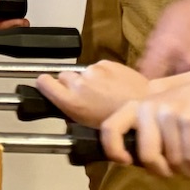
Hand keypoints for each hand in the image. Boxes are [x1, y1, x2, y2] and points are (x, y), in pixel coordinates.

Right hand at [35, 59, 152, 127]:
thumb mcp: (88, 126)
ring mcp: (93, 71)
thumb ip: (71, 112)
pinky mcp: (107, 63)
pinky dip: (103, 74)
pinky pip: (98, 66)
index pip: (43, 82)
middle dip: (71, 84)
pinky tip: (113, 85)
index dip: (45, 84)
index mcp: (70, 101)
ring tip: (104, 92)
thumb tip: (65, 107)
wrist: (145, 108)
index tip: (47, 85)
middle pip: (63, 76)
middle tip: (85, 96)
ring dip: (89, 79)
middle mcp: (79, 83)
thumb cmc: (120, 122)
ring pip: (82, 71)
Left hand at [98, 80, 189, 177]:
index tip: (127, 162)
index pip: (111, 128)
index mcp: (137, 107)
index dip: (113, 150)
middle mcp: (149, 107)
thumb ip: (146, 132)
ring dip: (189, 172)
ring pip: (173, 161)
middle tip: (177, 173)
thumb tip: (134, 163)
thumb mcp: (160, 113)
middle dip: (163, 172)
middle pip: (146, 156)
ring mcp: (170, 112)